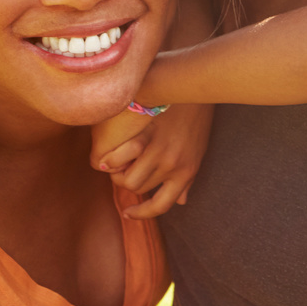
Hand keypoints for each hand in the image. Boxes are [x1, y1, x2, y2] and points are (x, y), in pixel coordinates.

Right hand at [93, 103, 213, 218]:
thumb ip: (188, 180)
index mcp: (186, 173)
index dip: (142, 214)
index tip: (128, 212)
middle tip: (122, 170)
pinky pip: (120, 158)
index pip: (161, 206)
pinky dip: (111, 159)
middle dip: (127, 182)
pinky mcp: (147, 135)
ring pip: (126, 179)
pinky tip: (109, 155)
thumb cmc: (197, 122)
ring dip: (117, 173)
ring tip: (114, 163)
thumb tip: (183, 201)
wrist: (197, 91)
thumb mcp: (198, 155)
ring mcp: (160, 151)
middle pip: (137, 189)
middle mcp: (173, 166)